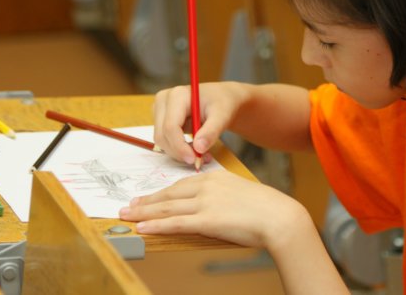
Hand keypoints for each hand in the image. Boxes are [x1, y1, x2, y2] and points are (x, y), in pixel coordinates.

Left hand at [118, 170, 310, 249]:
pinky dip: (156, 225)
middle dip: (147, 201)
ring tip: (127, 215)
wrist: (278, 216)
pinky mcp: (207, 220)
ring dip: (144, 212)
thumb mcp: (240, 193)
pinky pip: (175, 223)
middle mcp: (207, 186)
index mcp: (215, 177)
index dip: (162, 192)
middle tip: (129, 205)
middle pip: (169, 194)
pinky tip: (142, 227)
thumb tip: (211, 207)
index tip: (148, 197)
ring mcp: (206, 202)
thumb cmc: (266, 208)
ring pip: (167, 208)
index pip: (181, 184)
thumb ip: (222, 196)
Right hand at [153, 82, 247, 164]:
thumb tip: (199, 148)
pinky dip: (178, 149)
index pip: (170, 126)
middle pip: (162, 135)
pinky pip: (164, 140)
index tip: (194, 159)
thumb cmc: (222, 103)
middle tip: (200, 160)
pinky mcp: (160, 120)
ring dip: (179, 152)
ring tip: (201, 153)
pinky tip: (194, 148)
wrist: (221, 98)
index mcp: (177, 95)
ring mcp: (159, 110)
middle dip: (179, 151)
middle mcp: (163, 100)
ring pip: (161, 140)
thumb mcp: (223, 116)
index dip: (180, 146)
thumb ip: (211, 131)